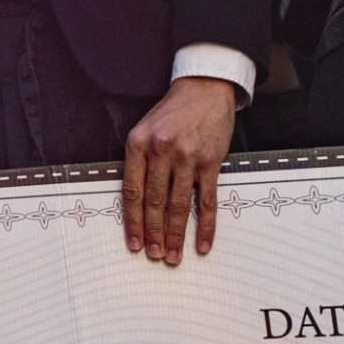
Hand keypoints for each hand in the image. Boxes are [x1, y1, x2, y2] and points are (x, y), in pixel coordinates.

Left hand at [121, 75, 238, 264]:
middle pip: (154, 202)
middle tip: (154, 255)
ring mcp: (188, 157)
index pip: (132, 191)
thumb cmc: (172, 112)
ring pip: (179, 205)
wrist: (204, 88)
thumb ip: (138, 162)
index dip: (132, 221)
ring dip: (176, 234)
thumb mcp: (143, 129)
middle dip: (153, 233)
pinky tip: (203, 243)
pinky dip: (206, 226)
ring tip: (173, 256)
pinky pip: (207, 200)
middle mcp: (162, 151)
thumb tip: (135, 203)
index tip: (133, 242)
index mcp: (139, 144)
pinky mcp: (211, 162)